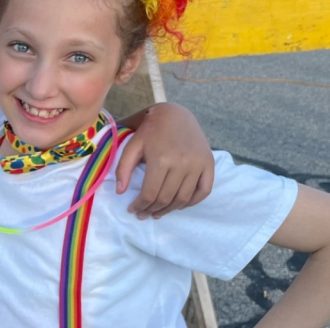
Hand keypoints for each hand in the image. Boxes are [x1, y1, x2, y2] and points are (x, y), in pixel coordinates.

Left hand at [115, 103, 214, 219]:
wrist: (175, 114)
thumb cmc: (150, 130)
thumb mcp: (132, 145)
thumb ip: (124, 168)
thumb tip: (120, 192)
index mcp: (161, 159)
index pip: (150, 193)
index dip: (139, 206)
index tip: (132, 210)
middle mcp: (182, 163)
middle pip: (166, 198)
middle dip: (152, 210)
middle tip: (143, 214)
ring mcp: (198, 164)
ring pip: (183, 198)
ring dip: (170, 210)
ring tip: (157, 213)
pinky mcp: (209, 164)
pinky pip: (204, 191)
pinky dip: (192, 202)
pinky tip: (179, 206)